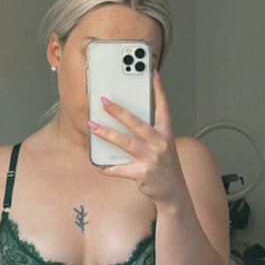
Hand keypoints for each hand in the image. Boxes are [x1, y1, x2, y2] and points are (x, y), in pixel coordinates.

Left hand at [88, 70, 186, 204]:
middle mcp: (160, 143)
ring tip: (91, 125)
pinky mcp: (143, 174)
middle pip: (136, 123)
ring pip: (125, 142)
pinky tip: (98, 165)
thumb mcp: (163, 145)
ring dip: (106, 133)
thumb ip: (149, 132)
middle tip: (104, 100)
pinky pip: (120, 169)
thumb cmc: (164, 165)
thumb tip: (124, 119)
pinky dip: (107, 168)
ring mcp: (152, 158)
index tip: (153, 72)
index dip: (158, 89)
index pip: (163, 107)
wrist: (174, 191)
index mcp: (166, 133)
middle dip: (118, 111)